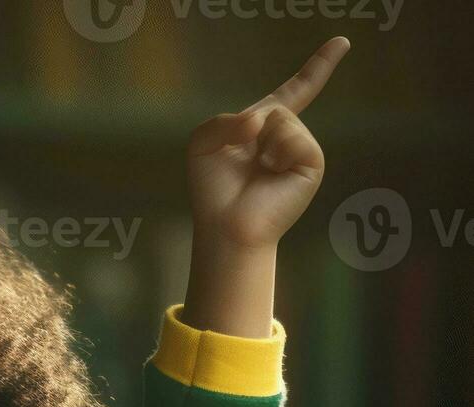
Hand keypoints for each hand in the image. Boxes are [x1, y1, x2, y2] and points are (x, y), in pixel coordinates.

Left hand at [187, 37, 349, 248]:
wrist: (225, 226)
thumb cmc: (214, 189)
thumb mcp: (202, 144)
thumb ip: (223, 121)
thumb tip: (260, 122)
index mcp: (264, 128)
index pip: (294, 91)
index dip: (317, 68)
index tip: (341, 43)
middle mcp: (287, 136)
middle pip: (275, 105)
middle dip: (246, 128)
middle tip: (242, 160)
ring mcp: (302, 148)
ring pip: (283, 119)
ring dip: (261, 142)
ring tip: (258, 170)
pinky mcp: (312, 163)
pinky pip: (295, 138)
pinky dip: (277, 152)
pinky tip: (271, 173)